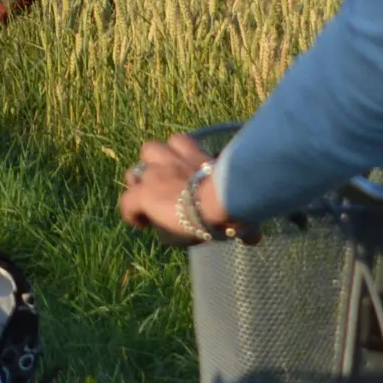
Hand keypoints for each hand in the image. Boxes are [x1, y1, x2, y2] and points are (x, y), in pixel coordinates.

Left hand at [117, 132, 254, 246]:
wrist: (222, 198)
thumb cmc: (237, 198)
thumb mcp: (241, 206)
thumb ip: (246, 222)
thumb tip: (255, 238)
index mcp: (196, 157)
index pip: (180, 144)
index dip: (177, 158)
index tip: (182, 179)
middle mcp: (173, 160)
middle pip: (152, 149)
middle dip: (153, 166)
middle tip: (161, 186)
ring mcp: (156, 175)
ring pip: (134, 170)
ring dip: (139, 183)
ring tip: (148, 199)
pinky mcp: (144, 194)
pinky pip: (126, 203)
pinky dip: (130, 213)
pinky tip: (139, 223)